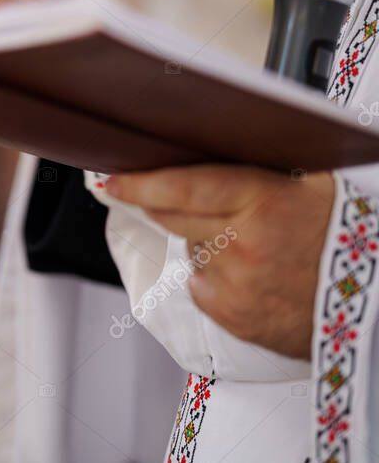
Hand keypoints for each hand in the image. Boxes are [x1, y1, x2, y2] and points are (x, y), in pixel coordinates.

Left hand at [106, 165, 334, 358]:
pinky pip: (203, 286)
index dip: (140, 183)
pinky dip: (215, 276)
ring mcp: (237, 285)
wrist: (377, 294)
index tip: (111, 180)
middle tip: (163, 194)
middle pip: (173, 217)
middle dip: (160, 203)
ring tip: (251, 242)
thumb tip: (204, 145)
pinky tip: (251, 273)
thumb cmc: (348, 232)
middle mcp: (244, 244)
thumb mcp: (312, 182)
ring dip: (206, 241)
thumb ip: (258, 168)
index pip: (182, 187)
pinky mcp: (235, 317)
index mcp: (264, 202)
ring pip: (192, 250)